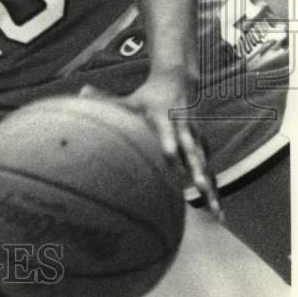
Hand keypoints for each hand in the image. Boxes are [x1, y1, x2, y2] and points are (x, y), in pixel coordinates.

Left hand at [81, 77, 223, 222]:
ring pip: (206, 166)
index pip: (168, 132)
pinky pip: (210, 171)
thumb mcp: (129, 99)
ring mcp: (196, 140)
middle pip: (193, 152)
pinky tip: (217, 214)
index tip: (169, 156)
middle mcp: (184, 130)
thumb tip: (80, 90)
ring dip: (212, 187)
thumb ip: (105, 99)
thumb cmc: (147, 97)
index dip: (168, 143)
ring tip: (216, 213)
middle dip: (198, 170)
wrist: (178, 82)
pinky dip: (215, 190)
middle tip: (202, 187)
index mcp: (165, 119)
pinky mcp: (202, 148)